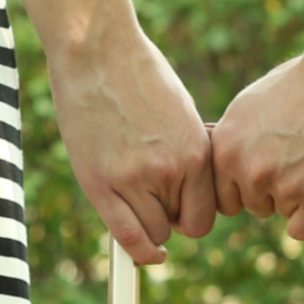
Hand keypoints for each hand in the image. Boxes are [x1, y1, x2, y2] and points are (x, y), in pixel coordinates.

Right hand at [50, 29, 213, 264]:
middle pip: (180, 226)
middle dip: (171, 217)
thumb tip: (190, 196)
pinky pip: (127, 237)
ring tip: (135, 195)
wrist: (97, 50)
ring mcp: (133, 179)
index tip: (181, 207)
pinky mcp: (100, 183)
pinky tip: (143, 253)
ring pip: (153, 233)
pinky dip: (138, 251)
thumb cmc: (138, 75)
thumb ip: (188, 157)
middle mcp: (170, 170)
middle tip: (154, 195)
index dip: (193, 215)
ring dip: (148, 223)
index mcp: (196, 153)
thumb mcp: (181, 113)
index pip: (206, 215)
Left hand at [212, 53, 303, 240]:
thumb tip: (229, 169)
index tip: (264, 176)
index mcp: (226, 147)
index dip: (246, 187)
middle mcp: (249, 170)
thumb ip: (237, 144)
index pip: (224, 196)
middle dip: (274, 191)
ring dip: (300, 196)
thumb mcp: (251, 107)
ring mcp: (283, 187)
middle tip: (299, 158)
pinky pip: (303, 229)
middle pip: (254, 206)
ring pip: (282, 213)